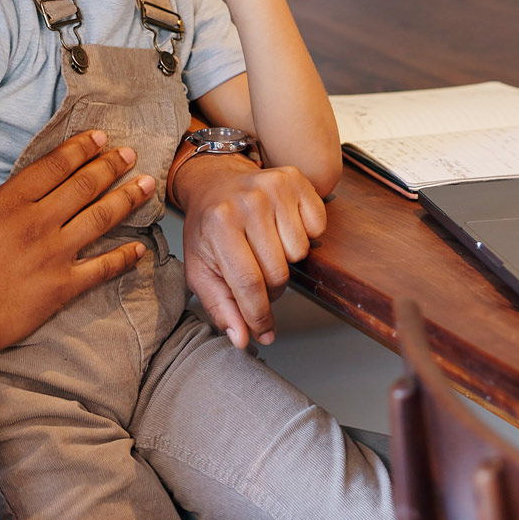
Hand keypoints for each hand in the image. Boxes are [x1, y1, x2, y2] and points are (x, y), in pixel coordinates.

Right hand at [0, 130, 155, 370]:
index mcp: (8, 201)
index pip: (54, 165)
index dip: (81, 148)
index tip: (100, 137)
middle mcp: (36, 222)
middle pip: (84, 185)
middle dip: (111, 166)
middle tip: (131, 155)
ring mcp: (53, 255)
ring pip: (100, 218)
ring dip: (127, 199)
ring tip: (146, 185)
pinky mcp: (62, 288)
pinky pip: (102, 268)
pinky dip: (124, 257)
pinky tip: (140, 248)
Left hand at [172, 151, 327, 348]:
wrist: (214, 182)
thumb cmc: (208, 229)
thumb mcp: (201, 269)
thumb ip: (220, 307)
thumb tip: (242, 339)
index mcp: (220, 224)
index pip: (249, 283)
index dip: (259, 315)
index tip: (262, 331)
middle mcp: (248, 202)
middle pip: (279, 272)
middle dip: (270, 287)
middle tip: (257, 274)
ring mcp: (274, 187)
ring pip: (300, 252)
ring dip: (286, 259)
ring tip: (266, 247)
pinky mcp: (295, 179)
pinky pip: (317, 226)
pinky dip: (304, 234)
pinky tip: (282, 227)